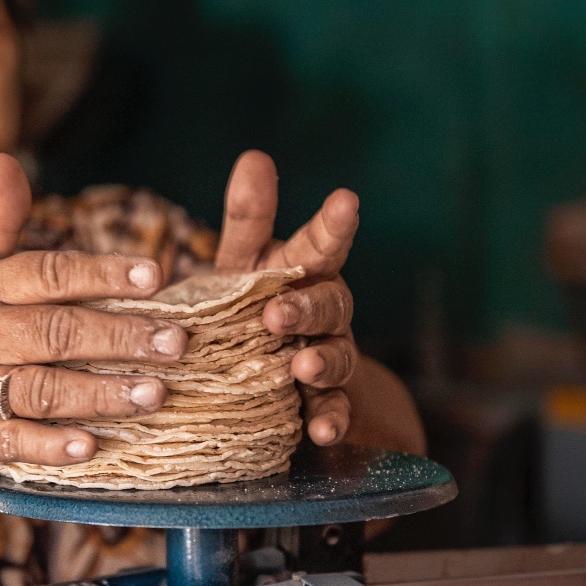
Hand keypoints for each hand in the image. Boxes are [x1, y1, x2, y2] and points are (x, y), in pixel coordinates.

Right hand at [0, 154, 188, 467]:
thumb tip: (6, 160)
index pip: (48, 273)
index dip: (101, 273)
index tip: (154, 275)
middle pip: (56, 332)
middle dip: (120, 336)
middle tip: (177, 341)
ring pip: (42, 388)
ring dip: (100, 394)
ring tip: (155, 394)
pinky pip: (9, 440)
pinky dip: (48, 445)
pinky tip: (90, 448)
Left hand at [213, 150, 359, 445]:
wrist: (272, 382)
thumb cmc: (251, 308)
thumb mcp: (241, 266)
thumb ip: (248, 219)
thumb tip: (255, 155)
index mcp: (303, 272)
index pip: (322, 243)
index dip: (333, 223)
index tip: (344, 200)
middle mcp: (325, 312)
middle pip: (329, 302)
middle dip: (307, 306)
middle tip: (277, 313)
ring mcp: (330, 358)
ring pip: (337, 356)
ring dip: (323, 361)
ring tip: (302, 367)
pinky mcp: (325, 405)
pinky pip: (335, 412)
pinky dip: (330, 420)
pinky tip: (321, 430)